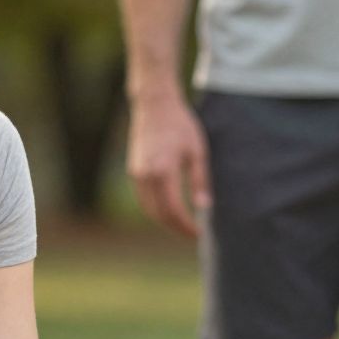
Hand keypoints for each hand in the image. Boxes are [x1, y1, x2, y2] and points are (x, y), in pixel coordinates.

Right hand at [126, 88, 210, 238]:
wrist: (155, 105)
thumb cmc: (180, 125)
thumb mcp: (197, 151)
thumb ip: (200, 180)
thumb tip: (204, 206)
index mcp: (163, 172)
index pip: (174, 210)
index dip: (186, 225)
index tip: (199, 233)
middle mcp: (146, 176)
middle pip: (159, 214)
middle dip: (176, 227)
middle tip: (192, 233)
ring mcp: (136, 175)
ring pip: (149, 209)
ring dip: (165, 221)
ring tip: (183, 225)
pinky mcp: (133, 171)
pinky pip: (143, 199)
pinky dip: (156, 209)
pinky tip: (169, 210)